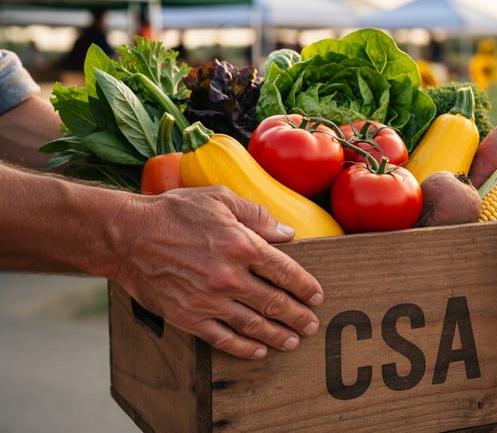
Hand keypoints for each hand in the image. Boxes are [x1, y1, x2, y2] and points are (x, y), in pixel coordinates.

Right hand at [113, 186, 323, 359]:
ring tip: (293, 341)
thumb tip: (287, 233)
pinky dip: (244, 348)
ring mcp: (209, 300)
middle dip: (298, 316)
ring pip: (253, 324)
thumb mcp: (219, 199)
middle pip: (275, 302)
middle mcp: (229, 276)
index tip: (316, 296)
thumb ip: (257, 215)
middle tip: (311, 325)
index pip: (286, 272)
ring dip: (277, 335)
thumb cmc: (173, 212)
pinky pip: (222, 338)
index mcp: (241, 245)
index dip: (306, 287)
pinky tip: (258, 351)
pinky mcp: (188, 316)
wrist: (126, 236)